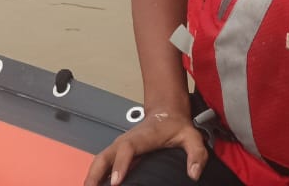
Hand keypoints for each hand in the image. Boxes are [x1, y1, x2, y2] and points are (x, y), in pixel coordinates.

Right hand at [83, 111, 206, 185]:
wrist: (167, 111)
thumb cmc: (176, 125)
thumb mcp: (191, 137)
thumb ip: (196, 154)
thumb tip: (194, 173)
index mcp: (142, 137)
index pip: (127, 149)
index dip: (120, 164)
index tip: (115, 182)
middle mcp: (126, 141)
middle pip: (104, 156)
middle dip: (95, 174)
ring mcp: (119, 145)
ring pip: (100, 160)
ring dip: (91, 176)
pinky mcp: (118, 151)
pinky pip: (102, 163)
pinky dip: (95, 175)